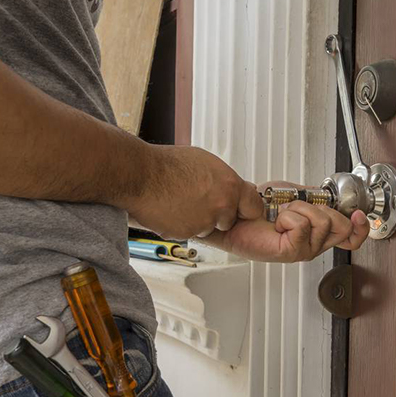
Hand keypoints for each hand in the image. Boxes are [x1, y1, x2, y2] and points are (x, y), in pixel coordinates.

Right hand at [127, 145, 262, 239]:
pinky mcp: (188, 233)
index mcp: (230, 185)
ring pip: (208, 227)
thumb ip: (224, 179)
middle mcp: (221, 205)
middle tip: (199, 200)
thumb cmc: (168, 165)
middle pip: (229, 220)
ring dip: (198, 220)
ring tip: (181, 202)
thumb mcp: (206, 162)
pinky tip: (172, 210)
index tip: (241, 208)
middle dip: (218, 215)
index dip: (245, 208)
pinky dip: (182, 225)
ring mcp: (205, 221)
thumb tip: (232, 186)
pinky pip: (190, 233)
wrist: (141, 175)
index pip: (254, 207)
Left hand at [204, 200, 369, 262]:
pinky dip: (288, 217)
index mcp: (318, 233)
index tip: (358, 214)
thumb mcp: (296, 196)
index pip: (352, 238)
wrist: (238, 214)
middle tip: (297, 208)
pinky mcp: (292, 251)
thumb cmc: (260, 208)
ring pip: (322, 222)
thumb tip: (330, 195)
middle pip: (341, 227)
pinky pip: (302, 225)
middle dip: (322, 208)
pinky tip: (277, 223)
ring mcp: (304, 250)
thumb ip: (315, 198)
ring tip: (283, 214)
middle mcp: (314, 244)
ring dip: (299, 209)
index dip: (362, 228)